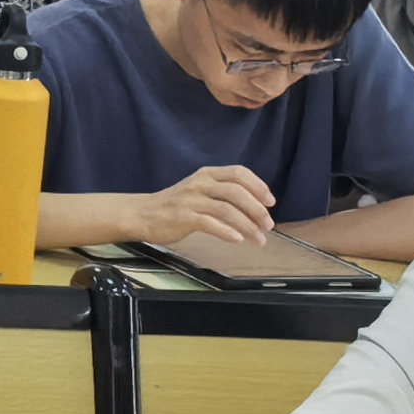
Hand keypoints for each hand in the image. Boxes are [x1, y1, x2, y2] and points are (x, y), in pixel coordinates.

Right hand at [125, 166, 278, 244]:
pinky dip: (227, 232)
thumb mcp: (199, 191)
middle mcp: (199, 183)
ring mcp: (190, 200)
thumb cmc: (175, 206)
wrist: (142, 214)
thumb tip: (255, 208)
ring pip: (226, 209)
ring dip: (247, 225)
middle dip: (257, 209)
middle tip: (268, 225)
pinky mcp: (183, 217)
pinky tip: (238, 240)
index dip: (258, 186)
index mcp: (206, 174)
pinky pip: (210, 223)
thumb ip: (222, 194)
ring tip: (259, 239)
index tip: (271, 202)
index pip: (238, 173)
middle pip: (236, 191)